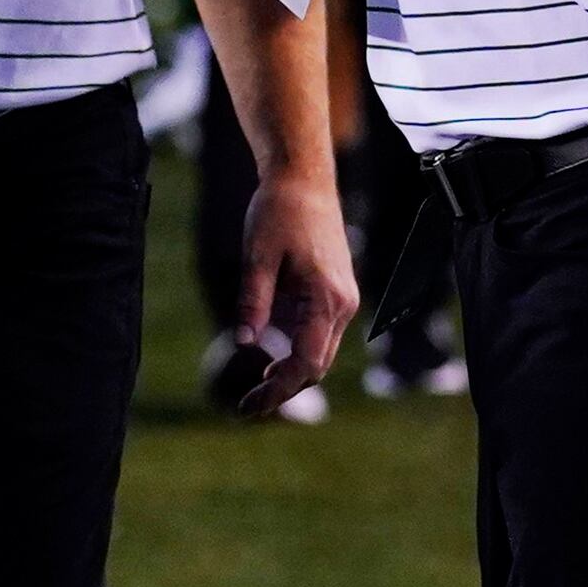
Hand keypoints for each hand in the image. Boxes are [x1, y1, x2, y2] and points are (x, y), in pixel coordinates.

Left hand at [221, 166, 361, 414]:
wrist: (304, 179)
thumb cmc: (279, 211)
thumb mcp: (256, 256)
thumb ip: (253, 301)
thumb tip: (244, 343)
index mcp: (326, 299)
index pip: (306, 363)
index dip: (278, 390)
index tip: (249, 405)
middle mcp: (343, 304)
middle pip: (316, 365)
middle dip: (284, 390)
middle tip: (246, 407)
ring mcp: (343, 299)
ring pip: (320, 352)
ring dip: (291, 374)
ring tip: (255, 390)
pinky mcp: (335, 293)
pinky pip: (319, 334)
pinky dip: (297, 352)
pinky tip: (271, 362)